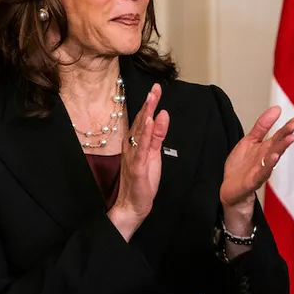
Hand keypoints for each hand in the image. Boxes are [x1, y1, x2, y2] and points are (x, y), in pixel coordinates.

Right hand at [108, 83, 169, 239]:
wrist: (133, 205)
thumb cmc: (143, 181)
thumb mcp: (154, 154)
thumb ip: (158, 135)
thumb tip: (162, 114)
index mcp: (135, 142)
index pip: (144, 119)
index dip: (150, 103)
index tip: (156, 88)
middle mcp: (131, 146)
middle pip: (141, 121)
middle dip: (148, 103)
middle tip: (155, 88)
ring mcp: (133, 155)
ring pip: (140, 131)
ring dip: (146, 113)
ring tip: (152, 98)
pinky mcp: (137, 166)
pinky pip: (142, 147)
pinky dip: (146, 134)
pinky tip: (150, 122)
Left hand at [219, 106, 293, 213]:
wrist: (229, 189)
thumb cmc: (241, 166)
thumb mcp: (250, 140)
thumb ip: (262, 126)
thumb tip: (277, 109)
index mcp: (265, 148)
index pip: (278, 136)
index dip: (287, 127)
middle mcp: (266, 158)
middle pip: (278, 145)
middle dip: (286, 134)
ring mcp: (261, 169)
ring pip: (273, 157)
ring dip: (282, 148)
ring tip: (290, 138)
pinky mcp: (253, 180)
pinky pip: (262, 172)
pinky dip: (269, 165)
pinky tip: (274, 157)